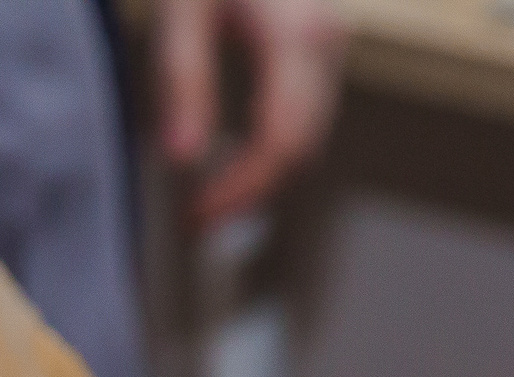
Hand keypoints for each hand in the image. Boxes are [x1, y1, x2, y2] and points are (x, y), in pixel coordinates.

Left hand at [154, 0, 343, 227]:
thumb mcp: (182, 8)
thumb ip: (182, 78)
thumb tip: (182, 158)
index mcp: (295, 34)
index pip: (281, 141)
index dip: (241, 189)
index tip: (199, 215)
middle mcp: (325, 44)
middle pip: (302, 150)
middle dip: (250, 195)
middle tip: (197, 219)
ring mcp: (331, 47)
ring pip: (310, 140)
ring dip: (264, 178)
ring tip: (210, 198)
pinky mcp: (322, 50)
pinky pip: (308, 119)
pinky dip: (273, 151)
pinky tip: (234, 162)